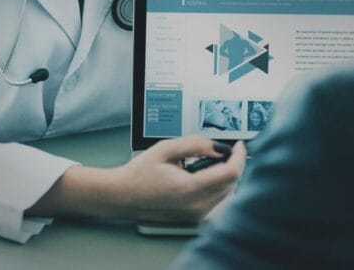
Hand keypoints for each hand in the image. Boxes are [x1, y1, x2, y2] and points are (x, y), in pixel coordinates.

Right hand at [26, 136, 245, 222]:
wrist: (122, 195)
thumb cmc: (139, 173)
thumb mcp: (166, 149)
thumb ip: (195, 144)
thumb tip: (217, 146)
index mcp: (190, 189)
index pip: (230, 173)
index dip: (240, 156)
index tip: (240, 145)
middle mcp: (196, 206)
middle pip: (232, 184)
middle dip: (233, 163)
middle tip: (225, 148)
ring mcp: (195, 215)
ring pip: (226, 193)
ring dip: (226, 174)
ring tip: (210, 160)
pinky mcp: (193, 217)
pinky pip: (216, 200)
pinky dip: (217, 185)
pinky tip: (204, 174)